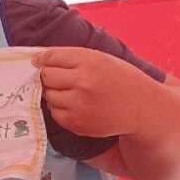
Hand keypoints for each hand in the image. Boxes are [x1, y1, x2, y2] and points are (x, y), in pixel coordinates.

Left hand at [33, 48, 154, 137]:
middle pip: (46, 76)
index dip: (42, 60)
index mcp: (90, 61)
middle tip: (60, 78)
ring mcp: (78, 104)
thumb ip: (71, 57)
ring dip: (55, 93)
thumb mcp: (101, 59)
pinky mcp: (76, 122)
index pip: (51, 57)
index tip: (38, 61)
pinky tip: (76, 105)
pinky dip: (60, 108)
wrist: (142, 108)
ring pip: (48, 95)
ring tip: (73, 92)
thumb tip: (36, 58)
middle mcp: (83, 82)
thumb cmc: (120, 79)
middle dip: (48, 76)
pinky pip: (54, 112)